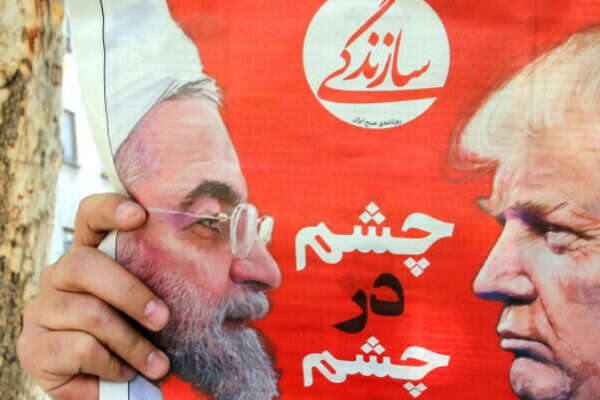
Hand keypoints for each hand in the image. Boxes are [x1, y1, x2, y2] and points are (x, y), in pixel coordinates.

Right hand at [17, 193, 170, 399]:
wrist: (105, 386)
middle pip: (86, 264)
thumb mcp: (149, 306)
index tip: (139, 215)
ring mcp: (43, 309)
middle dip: (132, 294)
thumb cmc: (135, 336)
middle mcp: (60, 275)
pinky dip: (112, 364)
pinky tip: (123, 372)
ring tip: (157, 364)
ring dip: (133, 344)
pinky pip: (81, 348)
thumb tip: (225, 269)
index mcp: (91, 255)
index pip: (90, 217)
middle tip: (163, 319)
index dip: (109, 209)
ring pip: (91, 313)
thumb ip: (163, 282)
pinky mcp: (33, 346)